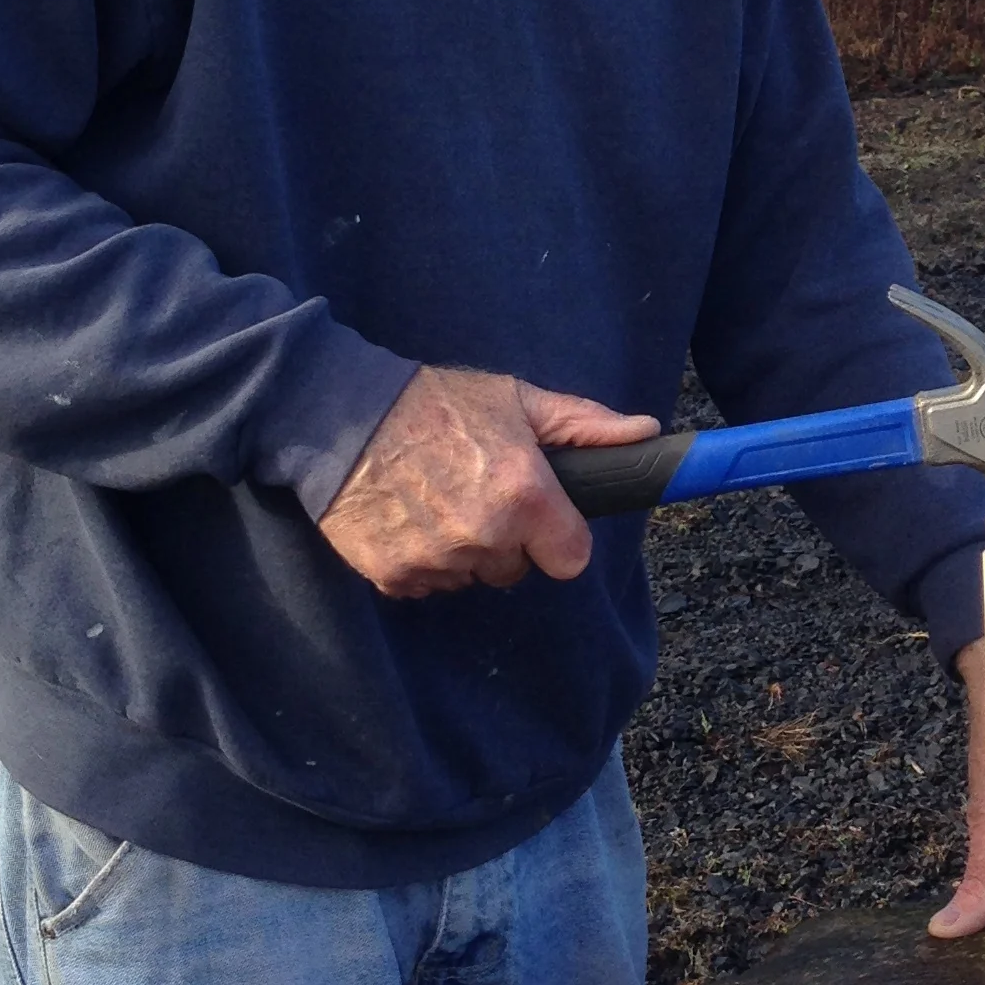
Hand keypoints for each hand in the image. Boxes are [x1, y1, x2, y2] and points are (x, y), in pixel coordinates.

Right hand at [319, 367, 658, 597]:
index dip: (557, 536)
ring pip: (472, 578)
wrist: (338, 414)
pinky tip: (408, 516)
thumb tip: (646, 434)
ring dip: (462, 551)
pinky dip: (421, 560)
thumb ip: (584, 425)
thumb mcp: (516, 400)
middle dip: (505, 539)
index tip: (538, 514)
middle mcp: (485, 535)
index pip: (571, 558)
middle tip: (474, 491)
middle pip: (517, 569)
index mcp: (524, 494)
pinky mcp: (394, 576)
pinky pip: (427, 585)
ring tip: (435, 498)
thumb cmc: (434, 402)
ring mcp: (437, 561)